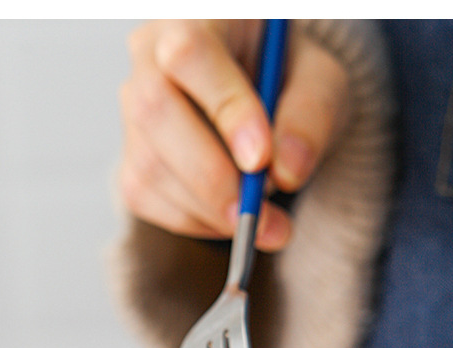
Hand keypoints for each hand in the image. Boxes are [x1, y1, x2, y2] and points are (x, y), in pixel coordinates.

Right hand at [119, 20, 348, 249]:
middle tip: (255, 214)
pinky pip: (149, 200)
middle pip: (155, 112)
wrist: (265, 103)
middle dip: (209, 175)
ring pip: (150, 166)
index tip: (259, 159)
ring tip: (262, 220)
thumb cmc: (289, 80)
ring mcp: (133, 111)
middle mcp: (150, 57)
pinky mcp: (131, 159)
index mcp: (198, 17)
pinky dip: (197, 222)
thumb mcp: (321, 83)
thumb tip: (287, 172)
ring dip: (208, 209)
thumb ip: (311, 118)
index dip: (224, 109)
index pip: (191, 55)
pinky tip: (232, 216)